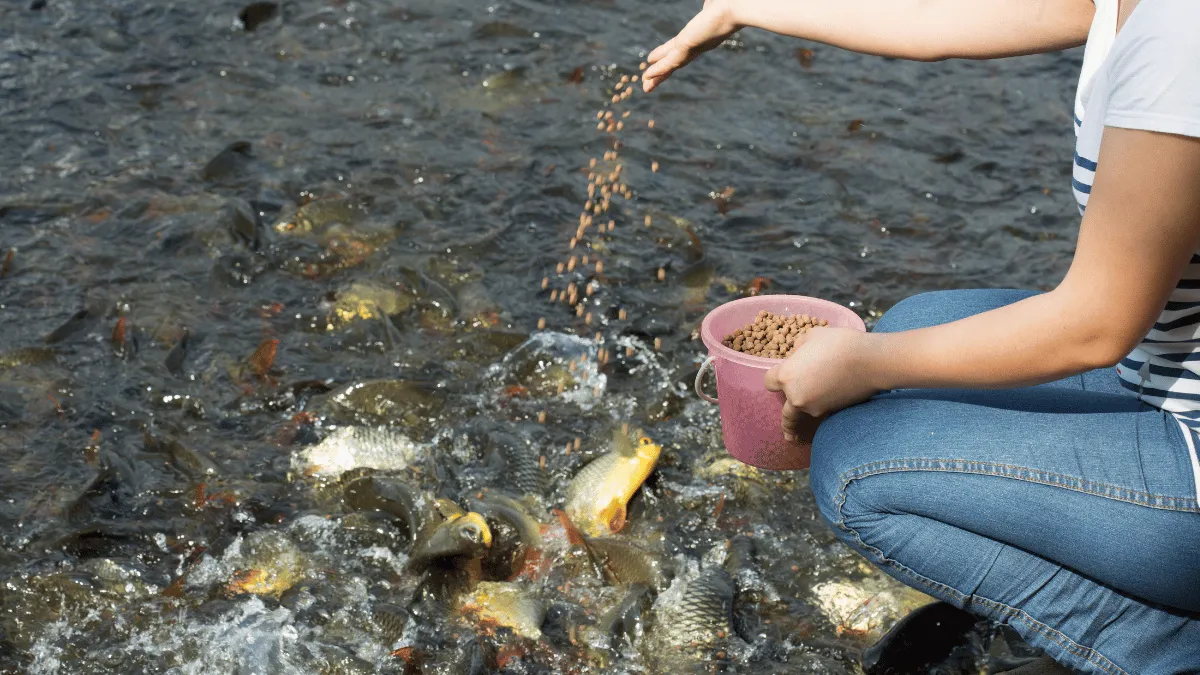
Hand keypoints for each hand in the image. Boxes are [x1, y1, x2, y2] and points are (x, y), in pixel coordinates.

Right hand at [642, 0, 739, 92]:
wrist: (736, 7)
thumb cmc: (729, 4)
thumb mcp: (713, 6)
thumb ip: (709, 7)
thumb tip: (710, 4)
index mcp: (702, 37)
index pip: (681, 49)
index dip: (668, 55)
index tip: (658, 60)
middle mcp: (698, 46)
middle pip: (675, 62)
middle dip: (662, 72)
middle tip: (649, 83)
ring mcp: (692, 48)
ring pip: (671, 66)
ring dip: (657, 76)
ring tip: (645, 87)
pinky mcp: (687, 46)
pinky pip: (669, 62)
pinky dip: (658, 70)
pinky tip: (647, 78)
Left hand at [764, 328, 882, 440]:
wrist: (869, 361)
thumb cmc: (839, 343)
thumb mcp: (812, 336)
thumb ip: (799, 347)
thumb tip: (798, 354)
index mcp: (787, 376)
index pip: (769, 382)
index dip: (774, 378)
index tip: (778, 379)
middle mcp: (795, 396)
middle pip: (785, 413)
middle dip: (786, 419)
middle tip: (787, 429)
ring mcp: (813, 408)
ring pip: (802, 416)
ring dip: (802, 419)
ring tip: (797, 432)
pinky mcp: (830, 413)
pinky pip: (819, 416)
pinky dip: (819, 416)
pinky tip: (823, 413)